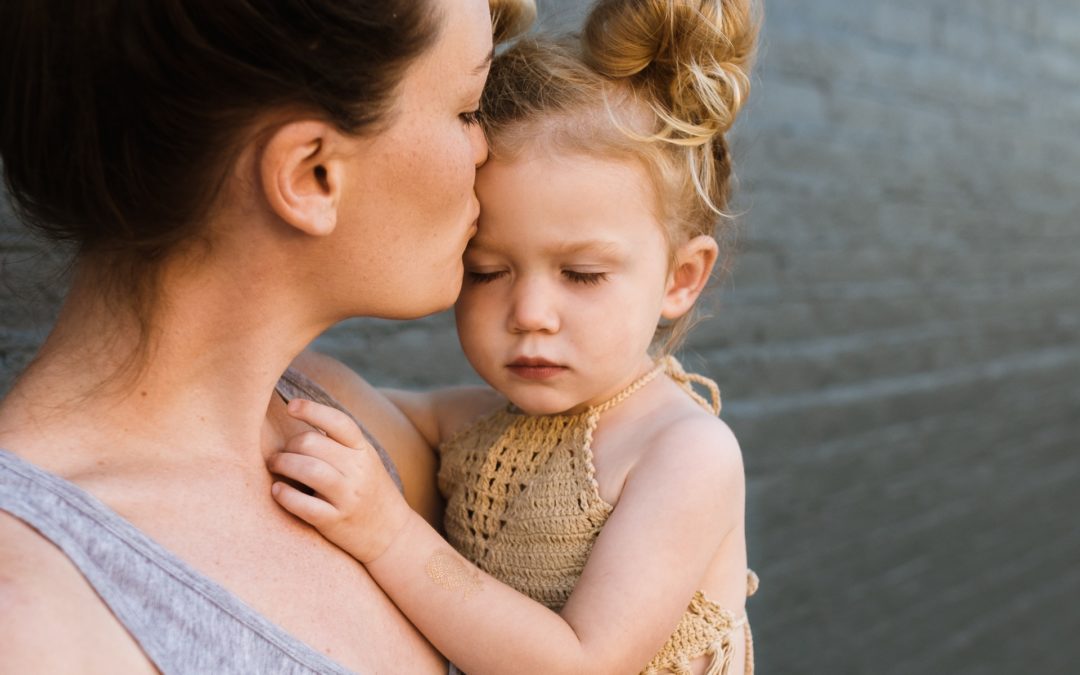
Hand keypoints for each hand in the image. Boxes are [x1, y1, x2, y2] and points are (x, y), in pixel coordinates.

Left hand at [268, 398, 411, 562]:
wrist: (392, 534)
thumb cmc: (369, 491)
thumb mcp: (364, 461)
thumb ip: (339, 443)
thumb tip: (302, 419)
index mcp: (363, 450)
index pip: (338, 421)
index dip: (311, 410)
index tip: (291, 406)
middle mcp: (358, 470)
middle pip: (312, 443)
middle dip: (288, 445)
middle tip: (279, 454)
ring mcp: (348, 496)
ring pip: (308, 469)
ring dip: (283, 463)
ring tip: (275, 466)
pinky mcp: (335, 521)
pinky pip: (304, 505)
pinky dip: (285, 495)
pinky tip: (277, 490)